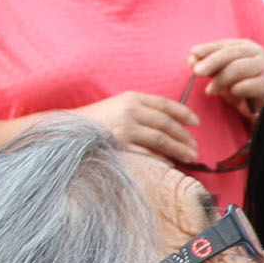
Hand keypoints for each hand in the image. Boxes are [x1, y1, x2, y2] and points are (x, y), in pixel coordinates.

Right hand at [78, 90, 199, 162]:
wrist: (68, 129)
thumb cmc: (97, 119)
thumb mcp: (119, 106)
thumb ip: (143, 111)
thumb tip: (171, 125)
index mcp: (132, 98)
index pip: (165, 105)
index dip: (184, 113)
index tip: (196, 123)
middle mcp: (130, 110)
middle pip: (167, 124)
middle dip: (184, 136)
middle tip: (196, 148)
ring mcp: (125, 128)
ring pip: (161, 139)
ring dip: (179, 149)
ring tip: (191, 157)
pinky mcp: (119, 145)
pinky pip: (147, 153)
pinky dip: (160, 159)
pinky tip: (169, 164)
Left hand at [189, 38, 263, 119]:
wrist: (261, 104)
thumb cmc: (240, 85)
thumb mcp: (221, 74)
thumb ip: (208, 66)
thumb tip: (191, 59)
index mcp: (245, 46)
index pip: (223, 44)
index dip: (208, 48)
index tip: (193, 54)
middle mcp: (257, 53)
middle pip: (230, 54)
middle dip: (211, 62)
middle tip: (196, 72)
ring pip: (237, 68)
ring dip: (220, 80)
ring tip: (209, 91)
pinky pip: (246, 85)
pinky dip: (235, 90)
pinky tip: (232, 94)